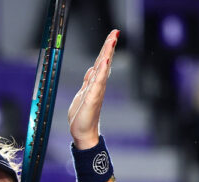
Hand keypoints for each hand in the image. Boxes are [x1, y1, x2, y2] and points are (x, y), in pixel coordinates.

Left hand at [68, 29, 119, 149]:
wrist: (83, 132)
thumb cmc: (83, 115)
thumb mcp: (83, 93)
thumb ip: (89, 81)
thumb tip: (93, 68)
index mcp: (95, 83)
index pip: (101, 62)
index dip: (107, 48)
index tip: (113, 35)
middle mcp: (98, 85)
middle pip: (104, 62)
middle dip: (109, 46)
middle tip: (116, 32)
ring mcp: (96, 91)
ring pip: (103, 69)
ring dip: (107, 54)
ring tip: (112, 41)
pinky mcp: (92, 99)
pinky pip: (98, 83)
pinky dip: (101, 72)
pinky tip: (105, 62)